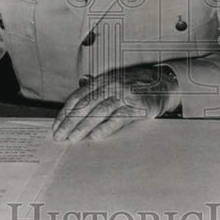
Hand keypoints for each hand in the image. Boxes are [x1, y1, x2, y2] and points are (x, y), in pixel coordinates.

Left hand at [52, 65, 179, 141]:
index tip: (56, 126)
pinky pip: (118, 118)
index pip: (78, 97)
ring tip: (73, 138)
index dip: (65, 112)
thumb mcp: (114, 83)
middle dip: (69, 122)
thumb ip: (95, 91)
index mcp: (102, 81)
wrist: (163, 83)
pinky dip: (106, 128)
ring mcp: (123, 96)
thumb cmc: (137, 85)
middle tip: (59, 136)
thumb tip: (75, 103)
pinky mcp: (136, 107)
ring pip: (98, 112)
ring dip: (83, 126)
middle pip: (85, 105)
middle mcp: (111, 86)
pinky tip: (96, 136)